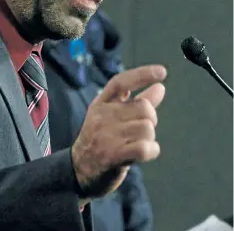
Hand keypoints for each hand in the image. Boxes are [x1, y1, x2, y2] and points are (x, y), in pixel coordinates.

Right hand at [71, 64, 166, 199]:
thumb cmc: (101, 140)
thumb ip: (137, 101)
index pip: (121, 82)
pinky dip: (151, 151)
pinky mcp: (113, 155)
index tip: (161, 72)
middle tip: (140, 131)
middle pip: (144, 108)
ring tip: (137, 144)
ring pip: (147, 128)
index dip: (142, 75)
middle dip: (151, 120)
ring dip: (149, 138)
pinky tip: (144, 153)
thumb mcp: (113, 117)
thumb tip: (160, 87)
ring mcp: (106, 135)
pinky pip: (145, 147)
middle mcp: (102, 116)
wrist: (80, 169)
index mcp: (101, 103)